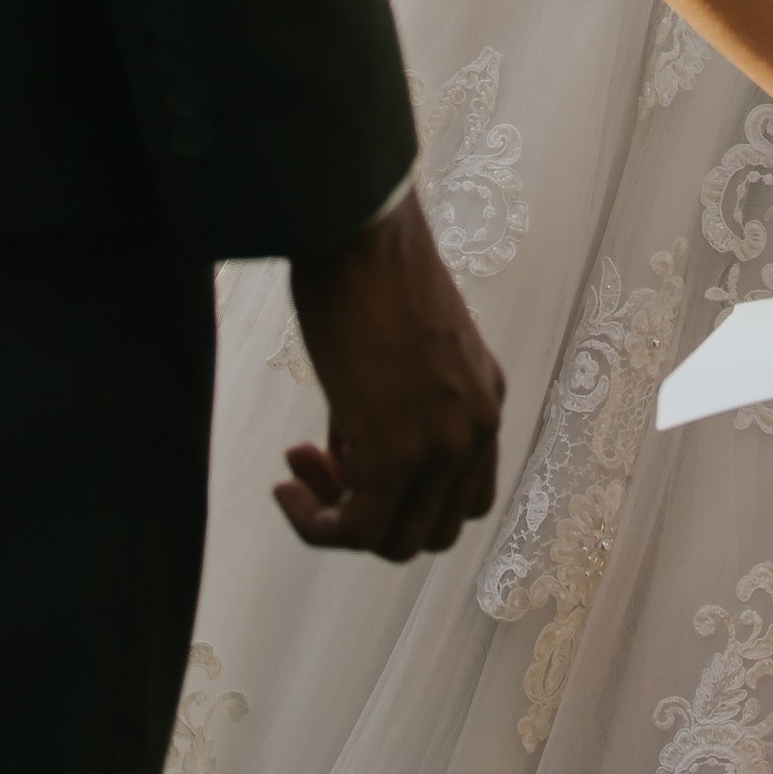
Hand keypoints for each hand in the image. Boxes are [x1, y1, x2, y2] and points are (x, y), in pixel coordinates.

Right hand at [274, 193, 504, 559]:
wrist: (358, 231)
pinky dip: (315, 526)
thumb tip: (351, 458)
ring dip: (341, 525)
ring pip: (398, 542)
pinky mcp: (398, 454)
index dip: (403, 493)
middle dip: (373, 515)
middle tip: (318, 465)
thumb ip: (392, 408)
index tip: (343, 455)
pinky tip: (285, 489)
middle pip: (435, 529)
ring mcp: (444, 444)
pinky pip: (356, 530)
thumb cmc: (367, 269)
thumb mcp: (401, 349)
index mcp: (487, 395)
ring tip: (297, 473)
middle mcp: (478, 426)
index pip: (461, 491)